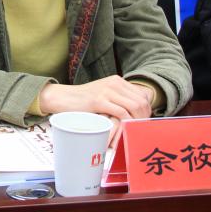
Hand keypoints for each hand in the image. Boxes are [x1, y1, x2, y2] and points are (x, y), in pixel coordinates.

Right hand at [37, 76, 153, 121]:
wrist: (63, 98)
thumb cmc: (82, 100)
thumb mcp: (103, 94)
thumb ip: (117, 99)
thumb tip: (134, 112)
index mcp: (117, 80)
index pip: (142, 95)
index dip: (147, 110)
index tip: (144, 121)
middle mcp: (114, 83)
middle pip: (141, 101)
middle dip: (145, 117)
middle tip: (141, 129)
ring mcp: (106, 91)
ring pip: (134, 106)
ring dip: (138, 120)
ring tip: (135, 131)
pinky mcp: (99, 100)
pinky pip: (121, 112)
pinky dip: (127, 122)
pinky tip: (126, 130)